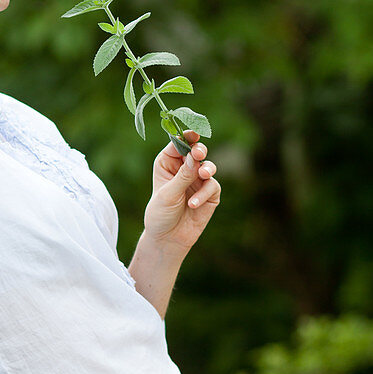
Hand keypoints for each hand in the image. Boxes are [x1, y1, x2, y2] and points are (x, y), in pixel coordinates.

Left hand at [143, 131, 220, 252]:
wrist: (168, 239)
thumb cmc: (161, 214)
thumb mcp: (168, 193)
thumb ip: (183, 175)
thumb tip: (196, 155)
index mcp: (168, 163)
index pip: (178, 145)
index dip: (186, 138)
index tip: (192, 135)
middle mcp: (184, 169)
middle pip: (196, 151)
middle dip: (199, 150)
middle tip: (199, 153)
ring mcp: (198, 181)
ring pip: (208, 166)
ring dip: (206, 168)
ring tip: (202, 174)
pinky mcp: (210, 194)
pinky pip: (212, 186)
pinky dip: (204, 194)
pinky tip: (193, 204)